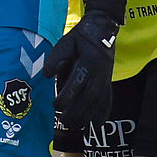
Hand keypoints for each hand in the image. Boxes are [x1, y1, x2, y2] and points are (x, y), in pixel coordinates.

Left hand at [42, 11, 119, 132]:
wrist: (103, 29)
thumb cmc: (80, 37)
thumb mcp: (65, 42)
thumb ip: (56, 57)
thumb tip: (47, 75)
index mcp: (88, 61)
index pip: (78, 83)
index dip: (67, 96)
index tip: (56, 105)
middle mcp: (100, 72)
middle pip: (89, 97)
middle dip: (77, 112)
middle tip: (64, 121)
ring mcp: (106, 78)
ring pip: (99, 102)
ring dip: (88, 117)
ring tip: (75, 127)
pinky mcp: (108, 82)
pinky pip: (108, 100)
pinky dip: (103, 114)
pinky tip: (96, 126)